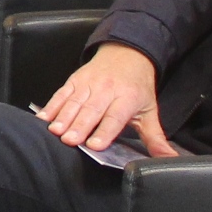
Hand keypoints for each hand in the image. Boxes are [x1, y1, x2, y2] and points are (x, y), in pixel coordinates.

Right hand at [39, 43, 174, 153]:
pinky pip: (61, 94)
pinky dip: (51, 106)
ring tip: (55, 131)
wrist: (126, 53)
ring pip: (74, 102)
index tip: (96, 144)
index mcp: (127, 98)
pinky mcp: (74, 80)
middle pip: (92, 110)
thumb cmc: (137, 87)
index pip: (115, 117)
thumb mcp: (150, 111)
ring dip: (63, 117)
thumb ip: (155, 138)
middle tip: (70, 140)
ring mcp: (88, 84)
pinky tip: (43, 118)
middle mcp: (107, 90)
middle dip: (79, 126)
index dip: (105, 131)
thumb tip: (169, 158)